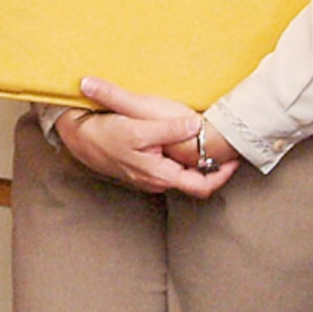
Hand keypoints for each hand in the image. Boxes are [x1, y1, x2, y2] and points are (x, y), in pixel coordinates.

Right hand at [56, 78, 239, 197]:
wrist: (77, 136)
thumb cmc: (106, 132)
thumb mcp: (139, 125)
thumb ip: (169, 127)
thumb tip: (195, 125)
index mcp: (161, 174)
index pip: (202, 186)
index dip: (223, 176)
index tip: (235, 159)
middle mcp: (157, 179)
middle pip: (196, 179)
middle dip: (214, 164)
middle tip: (228, 146)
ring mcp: (150, 174)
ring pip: (182, 170)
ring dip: (197, 158)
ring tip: (210, 138)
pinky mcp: (143, 165)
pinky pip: (170, 163)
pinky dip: (182, 153)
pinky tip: (185, 136)